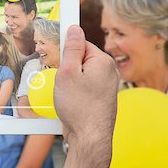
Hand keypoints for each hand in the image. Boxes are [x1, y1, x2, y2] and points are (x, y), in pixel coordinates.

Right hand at [52, 25, 118, 167]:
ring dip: (71, 81)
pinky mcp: (102, 98)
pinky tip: (71, 102)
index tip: (59, 60)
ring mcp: (107, 86)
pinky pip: (85, 86)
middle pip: (82, 59)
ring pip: (82, 74)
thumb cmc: (79, 107)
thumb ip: (71, 49)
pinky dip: (76, 91)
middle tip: (62, 81)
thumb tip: (75, 29)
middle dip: (68, 68)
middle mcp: (109, 72)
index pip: (82, 44)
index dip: (67, 52)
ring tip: (66, 95)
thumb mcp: (68, 73)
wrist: (89, 138)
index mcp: (103, 62)